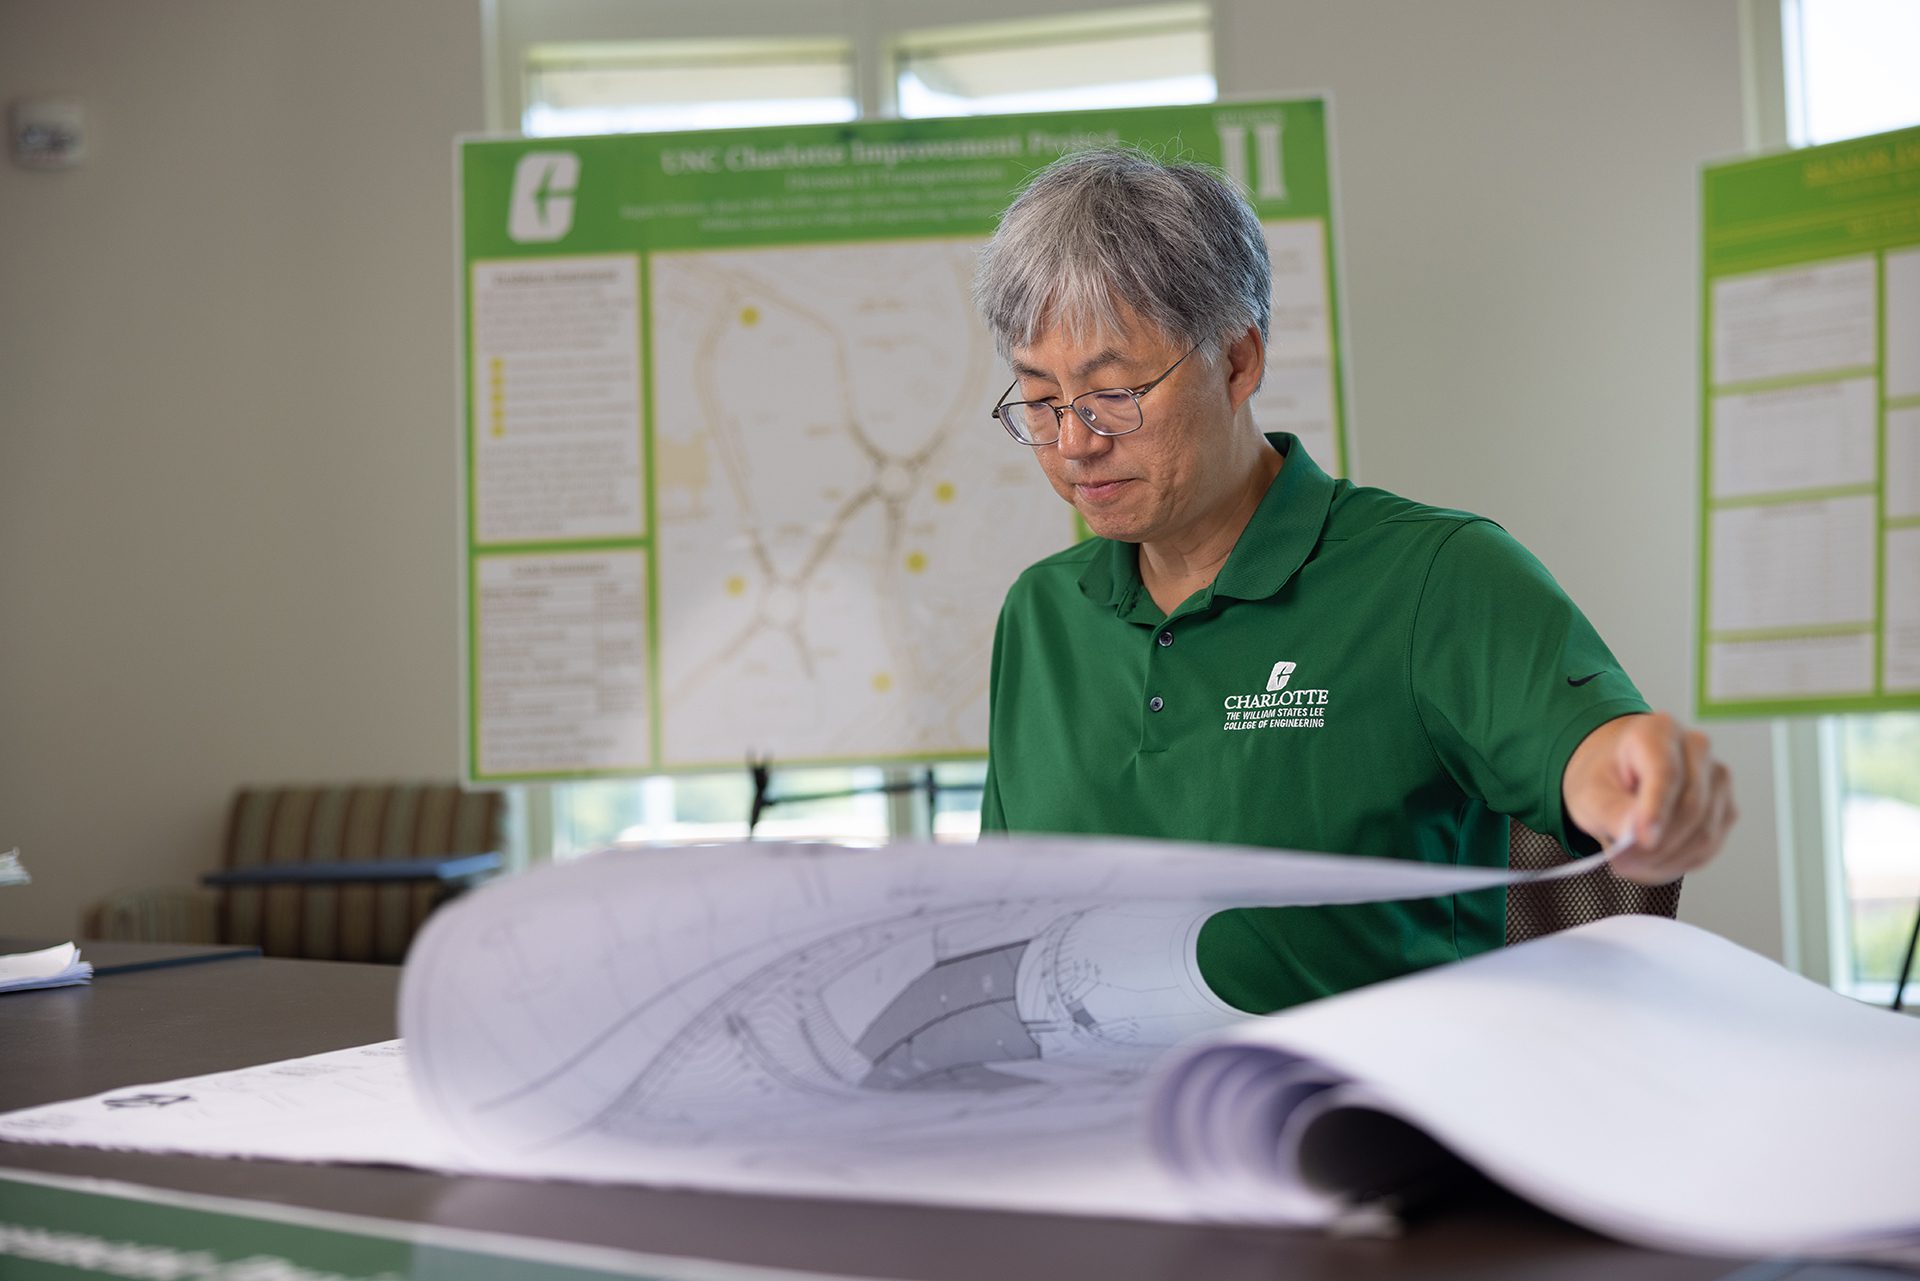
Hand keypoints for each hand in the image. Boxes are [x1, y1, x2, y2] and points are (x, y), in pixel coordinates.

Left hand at [1560, 712, 1735, 884]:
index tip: (1643, 840)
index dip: (1656, 810)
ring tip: (1631, 863)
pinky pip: (1709, 846)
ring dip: (1667, 858)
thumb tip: (1635, 834)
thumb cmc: (1604, 778)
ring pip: (1705, 832)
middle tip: (1622, 863)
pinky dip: (1679, 862)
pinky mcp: (1724, 808)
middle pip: (1691, 806)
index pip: (1666, 773)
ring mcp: (1717, 779)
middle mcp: (1696, 749)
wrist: (1618, 776)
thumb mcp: (1588, 792)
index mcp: (1658, 732)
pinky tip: (1652, 861)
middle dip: (1657, 845)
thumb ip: (1610, 810)